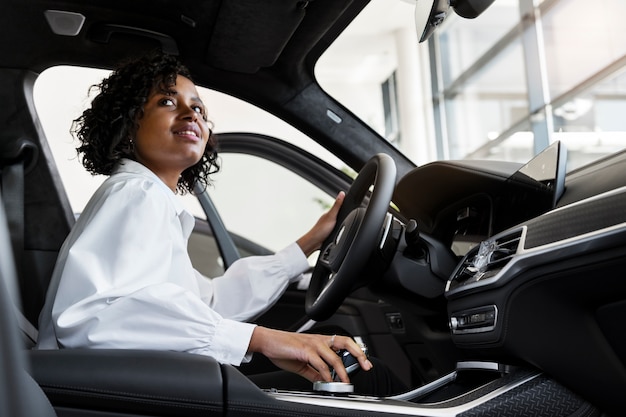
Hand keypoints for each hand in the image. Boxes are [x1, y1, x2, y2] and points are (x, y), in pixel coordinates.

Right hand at [248, 326, 371, 382]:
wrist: (268, 341)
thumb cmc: (284, 348)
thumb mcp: (303, 363)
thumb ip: (315, 371)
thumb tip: (324, 381)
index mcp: (321, 341)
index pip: (344, 343)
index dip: (356, 351)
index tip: (364, 363)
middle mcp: (319, 340)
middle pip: (345, 342)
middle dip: (358, 353)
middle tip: (365, 365)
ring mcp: (313, 344)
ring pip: (334, 355)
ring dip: (342, 370)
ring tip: (345, 381)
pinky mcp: (305, 350)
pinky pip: (320, 362)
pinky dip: (325, 373)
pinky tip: (327, 380)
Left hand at [296, 191, 344, 256]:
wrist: (314, 242)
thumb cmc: (321, 230)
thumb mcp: (331, 216)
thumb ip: (337, 205)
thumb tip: (342, 193)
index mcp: (329, 214)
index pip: (338, 206)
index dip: (344, 203)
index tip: (348, 199)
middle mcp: (328, 219)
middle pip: (338, 214)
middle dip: (343, 213)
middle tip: (348, 208)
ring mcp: (328, 226)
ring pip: (337, 222)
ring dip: (340, 222)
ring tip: (345, 219)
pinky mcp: (328, 233)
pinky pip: (336, 230)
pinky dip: (338, 230)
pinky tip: (340, 231)